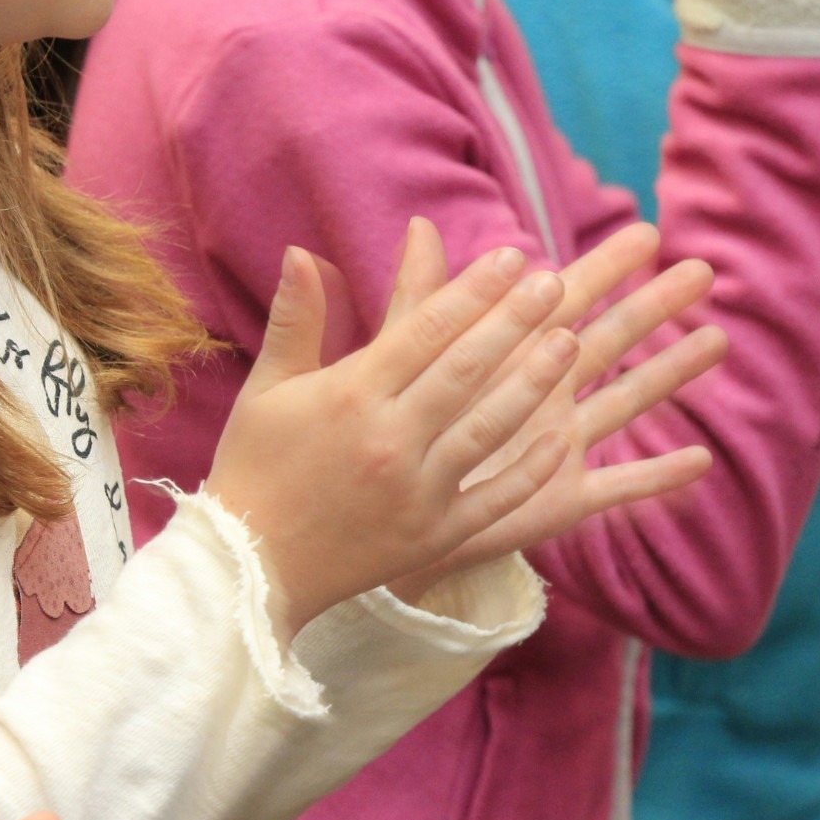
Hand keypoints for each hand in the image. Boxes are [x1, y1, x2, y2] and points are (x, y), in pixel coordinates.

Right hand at [207, 230, 581, 634]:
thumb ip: (296, 318)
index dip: (472, 290)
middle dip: (514, 322)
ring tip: (570, 342)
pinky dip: (529, 472)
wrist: (249, 570)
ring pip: (487, 428)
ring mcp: (415, 492)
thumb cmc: (255, 469)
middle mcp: (388, 439)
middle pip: (465, 369)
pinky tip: (564, 439)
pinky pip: (493, 500)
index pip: (424, 330)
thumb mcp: (267, 388)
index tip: (512, 257)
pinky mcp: (433, 537)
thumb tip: (301, 250)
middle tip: (555, 283)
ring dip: (533, 384)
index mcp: (350, 395)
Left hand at [381, 223, 727, 598]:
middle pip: (612, 339)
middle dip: (656, 306)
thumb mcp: (406, 358)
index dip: (607, 266)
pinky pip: (620, 485)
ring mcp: (563, 442)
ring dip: (671, 372)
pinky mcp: (565, 496)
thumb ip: (423, 298)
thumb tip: (417, 222)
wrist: (389, 508)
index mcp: (513, 354)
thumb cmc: (401, 425)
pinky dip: (658, 476)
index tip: (648, 232)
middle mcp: (548, 391)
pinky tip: (702, 461)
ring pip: (628, 399)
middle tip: (702, 270)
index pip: (568, 298)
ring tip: (716, 341)